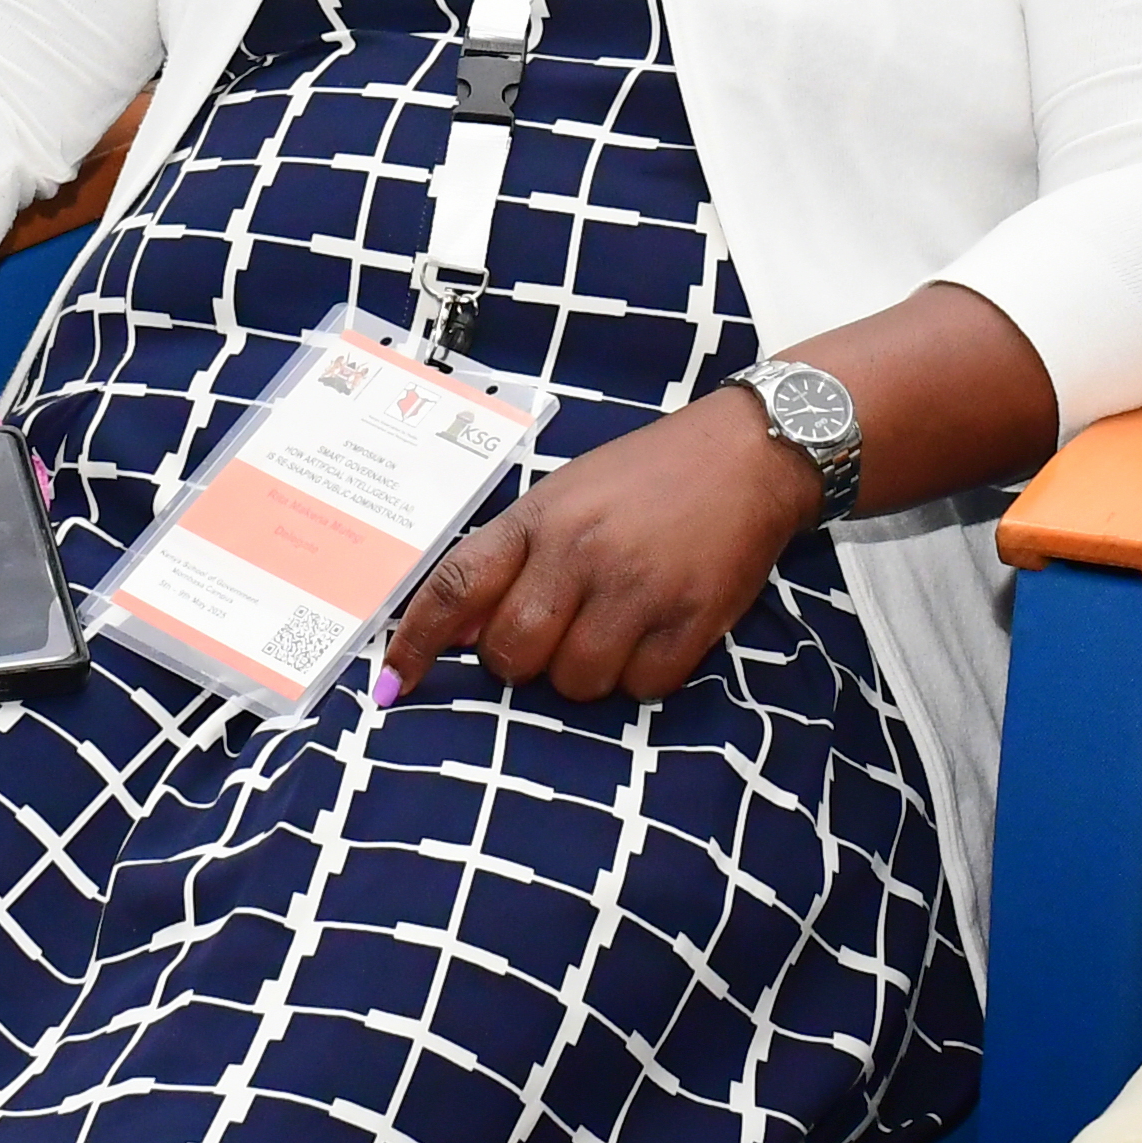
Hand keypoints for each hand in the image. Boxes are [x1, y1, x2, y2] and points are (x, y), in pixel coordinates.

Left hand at [382, 394, 813, 702]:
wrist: (749, 454)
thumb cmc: (648, 477)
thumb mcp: (566, 496)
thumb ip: (513, 559)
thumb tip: (463, 632)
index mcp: (539, 518)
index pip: (457, 585)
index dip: (416, 642)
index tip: (392, 684)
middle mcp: (580, 553)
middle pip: (514, 654)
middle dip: (524, 663)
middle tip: (555, 635)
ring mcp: (636, 588)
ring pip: (577, 683)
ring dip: (588, 673)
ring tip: (615, 625)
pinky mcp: (690, 619)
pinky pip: (642, 688)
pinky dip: (644, 675)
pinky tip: (657, 631)